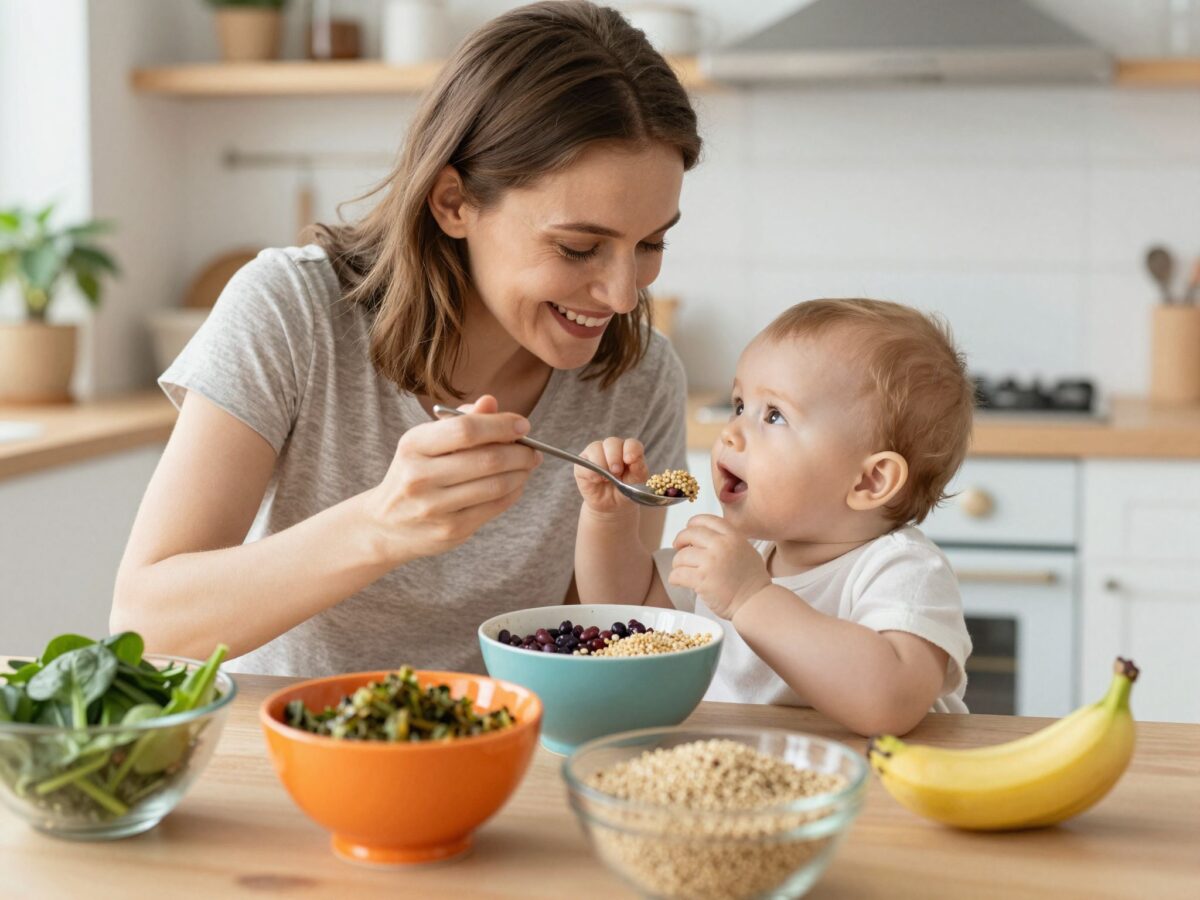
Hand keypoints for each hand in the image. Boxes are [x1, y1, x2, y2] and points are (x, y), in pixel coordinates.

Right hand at [364, 395, 541, 561]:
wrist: (385, 525)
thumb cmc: (414, 473)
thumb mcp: (426, 442)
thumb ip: (461, 421)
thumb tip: (492, 402)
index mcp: (413, 446)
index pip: (466, 430)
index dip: (501, 425)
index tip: (523, 425)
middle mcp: (419, 477)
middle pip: (487, 459)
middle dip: (520, 452)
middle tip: (533, 449)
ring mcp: (434, 507)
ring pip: (496, 485)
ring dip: (521, 472)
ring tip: (528, 465)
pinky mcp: (450, 530)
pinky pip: (494, 507)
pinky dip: (513, 492)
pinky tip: (515, 483)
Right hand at [573, 436, 648, 515]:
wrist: (612, 506)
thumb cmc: (626, 491)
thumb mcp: (637, 483)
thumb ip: (639, 469)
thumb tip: (633, 458)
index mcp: (628, 451)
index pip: (631, 443)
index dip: (631, 449)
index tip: (629, 460)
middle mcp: (612, 448)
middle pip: (612, 442)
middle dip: (614, 457)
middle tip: (616, 472)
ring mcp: (595, 454)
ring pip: (596, 447)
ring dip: (601, 463)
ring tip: (606, 479)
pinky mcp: (582, 464)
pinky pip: (583, 461)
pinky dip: (591, 471)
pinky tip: (596, 480)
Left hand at [669, 514, 770, 618]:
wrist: (755, 602)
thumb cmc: (752, 582)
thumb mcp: (746, 551)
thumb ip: (728, 541)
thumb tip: (706, 537)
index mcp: (733, 537)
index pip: (706, 520)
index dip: (693, 523)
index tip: (688, 529)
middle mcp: (721, 545)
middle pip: (690, 534)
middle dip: (680, 540)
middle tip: (678, 548)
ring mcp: (710, 562)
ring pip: (681, 556)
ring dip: (678, 564)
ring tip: (682, 571)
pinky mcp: (701, 579)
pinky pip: (677, 574)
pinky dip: (674, 578)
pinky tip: (678, 581)